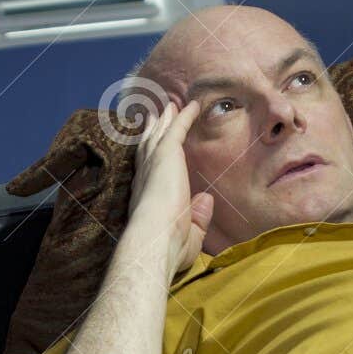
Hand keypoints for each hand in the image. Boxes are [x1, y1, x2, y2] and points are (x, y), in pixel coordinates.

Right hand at [127, 97, 214, 277]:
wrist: (154, 239)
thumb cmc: (168, 248)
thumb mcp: (188, 236)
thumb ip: (197, 218)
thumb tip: (206, 200)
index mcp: (147, 199)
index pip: (148, 174)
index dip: (150, 160)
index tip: (152, 149)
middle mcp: (146, 178)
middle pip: (149, 148)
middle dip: (153, 132)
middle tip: (155, 116)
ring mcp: (154, 164)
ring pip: (159, 135)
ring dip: (166, 120)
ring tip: (170, 107)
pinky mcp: (166, 154)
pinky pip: (177, 129)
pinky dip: (185, 116)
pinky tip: (193, 106)